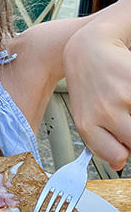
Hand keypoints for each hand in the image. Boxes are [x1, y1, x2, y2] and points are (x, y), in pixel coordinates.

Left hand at [64, 26, 130, 169]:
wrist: (89, 47)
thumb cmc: (89, 83)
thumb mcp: (84, 113)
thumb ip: (99, 140)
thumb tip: (120, 164)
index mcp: (87, 124)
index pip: (117, 155)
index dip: (125, 152)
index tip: (126, 144)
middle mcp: (103, 111)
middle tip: (126, 120)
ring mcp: (121, 95)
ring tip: (124, 101)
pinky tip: (127, 90)